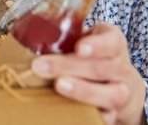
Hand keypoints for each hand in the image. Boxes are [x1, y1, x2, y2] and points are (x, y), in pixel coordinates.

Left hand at [31, 24, 146, 124]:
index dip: (96, 45)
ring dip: (82, 91)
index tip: (79, 48)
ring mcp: (121, 92)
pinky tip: (69, 112)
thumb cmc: (91, 55)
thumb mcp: (83, 38)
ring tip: (58, 86)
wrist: (118, 82)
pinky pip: (106, 117)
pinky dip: (90, 116)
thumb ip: (62, 34)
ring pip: (111, 94)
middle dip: (69, 66)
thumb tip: (26, 31)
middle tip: (40, 66)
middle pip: (101, 68)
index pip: (111, 41)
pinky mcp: (115, 112)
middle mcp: (121, 68)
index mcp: (113, 43)